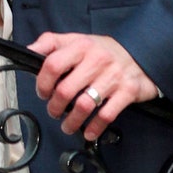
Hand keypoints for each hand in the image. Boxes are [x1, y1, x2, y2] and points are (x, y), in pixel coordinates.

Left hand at [31, 32, 158, 140]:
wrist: (143, 53)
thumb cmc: (104, 51)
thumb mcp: (78, 40)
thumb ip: (52, 43)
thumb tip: (29, 49)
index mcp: (82, 46)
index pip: (53, 65)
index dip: (42, 83)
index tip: (43, 92)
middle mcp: (97, 59)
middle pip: (65, 90)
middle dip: (55, 107)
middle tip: (54, 112)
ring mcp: (113, 76)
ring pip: (84, 105)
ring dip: (71, 122)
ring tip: (68, 125)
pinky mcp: (127, 91)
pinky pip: (106, 115)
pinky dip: (94, 128)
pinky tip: (89, 132)